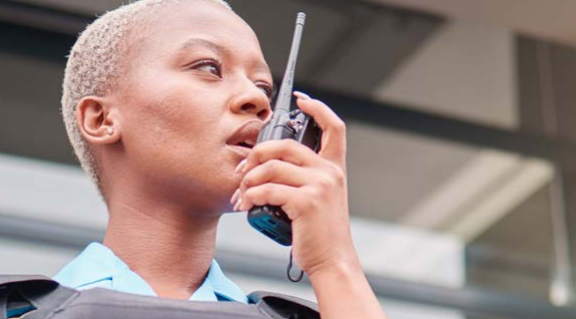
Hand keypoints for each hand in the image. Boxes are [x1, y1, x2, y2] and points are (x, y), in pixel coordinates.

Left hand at [232, 91, 357, 275]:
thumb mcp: (319, 199)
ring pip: (271, 167)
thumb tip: (266, 166)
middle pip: (285, 144)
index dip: (318, 108)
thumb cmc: (319, 233)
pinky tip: (246, 205)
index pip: (334, 127)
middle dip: (256, 154)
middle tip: (242, 171)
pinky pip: (267, 189)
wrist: (332, 260)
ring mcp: (319, 185)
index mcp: (333, 169)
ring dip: (248, 180)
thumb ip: (303, 178)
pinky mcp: (306, 202)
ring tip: (241, 195)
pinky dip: (250, 197)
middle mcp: (329, 172)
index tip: (302, 100)